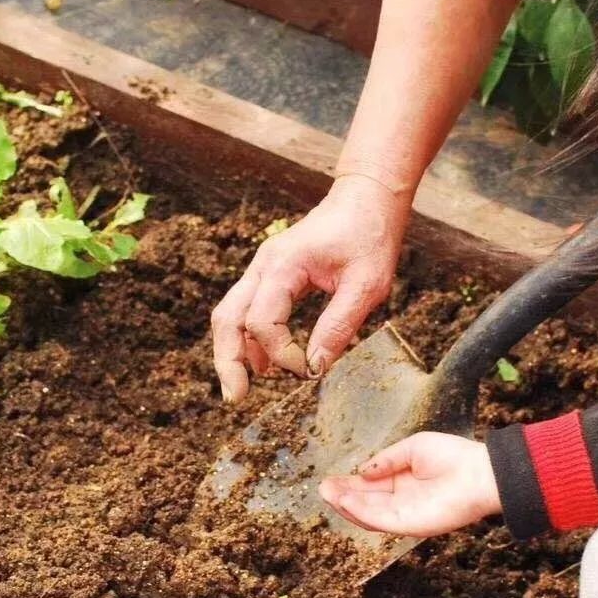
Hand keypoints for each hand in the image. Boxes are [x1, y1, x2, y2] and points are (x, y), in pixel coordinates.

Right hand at [211, 175, 408, 403]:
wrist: (367, 199)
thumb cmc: (370, 236)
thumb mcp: (367, 286)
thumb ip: (339, 326)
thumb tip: (315, 367)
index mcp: (284, 265)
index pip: (262, 321)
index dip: (280, 353)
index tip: (307, 371)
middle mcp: (264, 266)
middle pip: (228, 319)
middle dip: (227, 360)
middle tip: (235, 398)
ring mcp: (263, 269)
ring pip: (231, 315)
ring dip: (233, 351)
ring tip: (243, 387)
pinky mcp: (271, 276)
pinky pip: (248, 310)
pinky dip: (249, 338)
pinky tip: (263, 364)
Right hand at [318, 433, 501, 536]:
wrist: (481, 472)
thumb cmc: (454, 456)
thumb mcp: (412, 449)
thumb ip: (386, 461)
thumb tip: (362, 470)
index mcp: (401, 483)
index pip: (369, 487)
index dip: (348, 484)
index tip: (329, 480)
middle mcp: (401, 502)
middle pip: (364, 503)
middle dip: (342, 496)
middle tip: (322, 488)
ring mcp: (405, 515)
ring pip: (368, 514)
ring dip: (346, 505)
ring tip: (328, 493)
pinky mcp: (411, 525)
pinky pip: (380, 521)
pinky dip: (361, 512)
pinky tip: (346, 501)